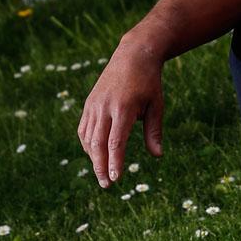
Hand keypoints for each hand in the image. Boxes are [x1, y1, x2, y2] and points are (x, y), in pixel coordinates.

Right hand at [77, 35, 164, 187]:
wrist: (133, 55)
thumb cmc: (149, 82)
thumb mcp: (157, 104)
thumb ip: (154, 131)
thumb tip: (157, 156)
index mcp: (124, 108)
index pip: (116, 142)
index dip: (114, 163)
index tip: (116, 179)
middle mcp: (105, 107)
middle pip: (98, 144)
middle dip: (100, 167)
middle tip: (107, 185)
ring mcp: (94, 105)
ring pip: (88, 138)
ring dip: (93, 158)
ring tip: (102, 174)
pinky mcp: (89, 103)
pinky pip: (84, 129)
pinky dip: (87, 144)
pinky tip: (95, 155)